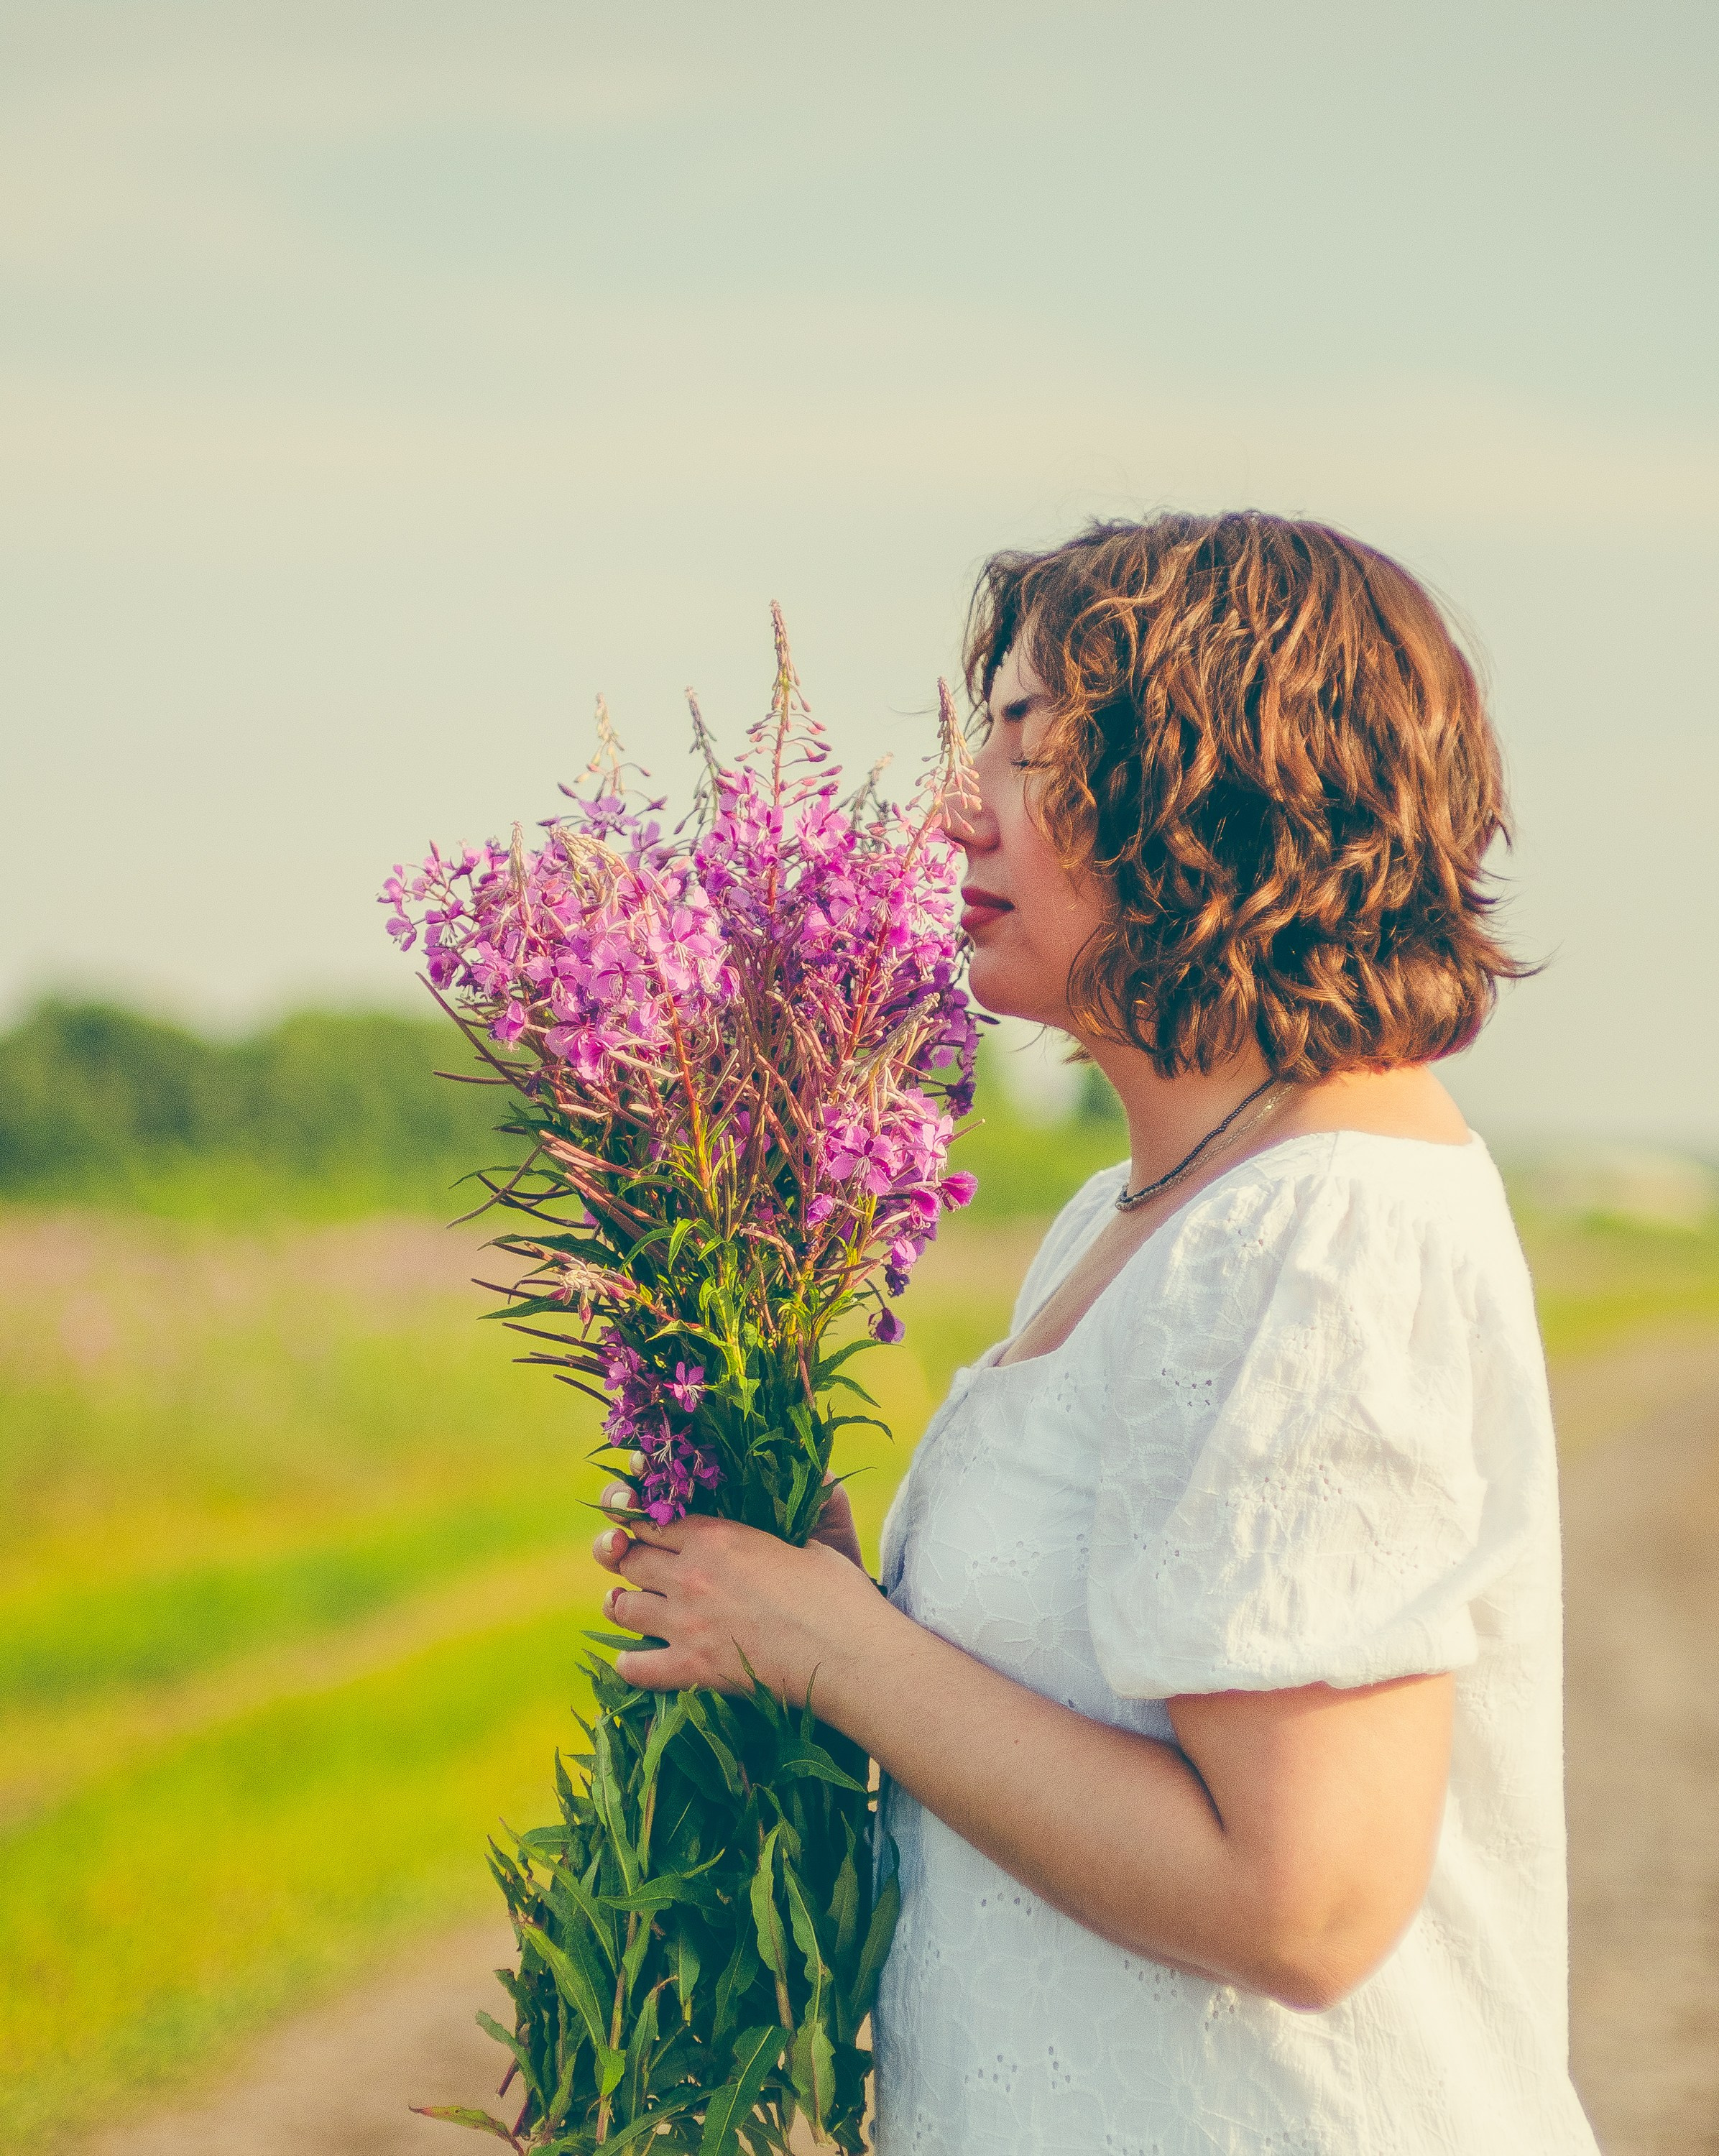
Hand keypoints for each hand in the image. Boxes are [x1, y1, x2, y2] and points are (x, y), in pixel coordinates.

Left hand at [591, 1480, 883, 1697]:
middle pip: (630, 1559)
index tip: (645, 1530)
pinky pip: (634, 1666)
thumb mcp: (809, 1541)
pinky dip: (631, 1663)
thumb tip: (803, 1489)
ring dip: (625, 1605)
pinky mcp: (690, 1669)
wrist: (849, 1654)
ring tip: (636, 1608)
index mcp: (717, 1536)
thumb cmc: (839, 1594)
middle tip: (644, 1572)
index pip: (653, 1519)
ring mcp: (685, 1622)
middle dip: (631, 1562)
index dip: (644, 1523)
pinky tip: (640, 1659)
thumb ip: (784, 1521)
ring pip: (622, 1607)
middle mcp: (691, 1574)